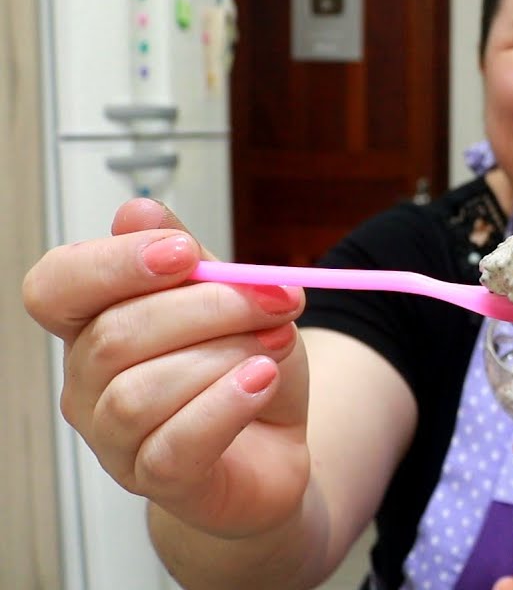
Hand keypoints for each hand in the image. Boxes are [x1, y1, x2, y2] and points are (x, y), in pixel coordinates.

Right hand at [22, 198, 311, 537]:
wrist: (277, 448)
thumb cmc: (245, 371)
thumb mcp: (233, 302)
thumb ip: (191, 262)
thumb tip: (138, 210)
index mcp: (95, 325)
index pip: (56, 287)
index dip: (110, 265)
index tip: (183, 253)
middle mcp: (88, 383)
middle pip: (115, 335)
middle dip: (208, 308)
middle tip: (276, 298)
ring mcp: (114, 438)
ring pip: (139, 391)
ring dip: (222, 356)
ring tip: (275, 346)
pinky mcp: (156, 480)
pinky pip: (175, 442)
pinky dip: (225, 404)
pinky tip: (261, 381)